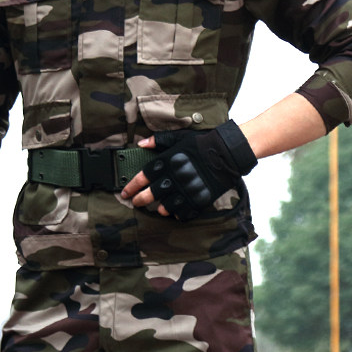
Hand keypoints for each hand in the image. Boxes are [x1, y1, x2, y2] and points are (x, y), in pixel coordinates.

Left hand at [121, 120, 256, 220]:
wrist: (227, 152)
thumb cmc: (202, 143)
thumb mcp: (179, 137)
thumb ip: (158, 141)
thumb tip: (141, 144)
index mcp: (168, 161)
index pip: (144, 176)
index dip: (132, 185)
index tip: (125, 192)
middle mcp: (175, 177)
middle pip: (152, 193)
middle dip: (140, 199)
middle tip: (135, 202)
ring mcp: (188, 189)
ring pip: (166, 205)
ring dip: (159, 208)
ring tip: (157, 208)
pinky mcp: (199, 199)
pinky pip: (184, 212)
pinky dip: (177, 214)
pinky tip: (174, 212)